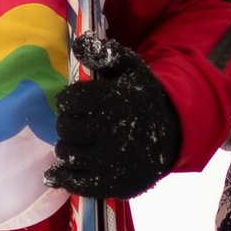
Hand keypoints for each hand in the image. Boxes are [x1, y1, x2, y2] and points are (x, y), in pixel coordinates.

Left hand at [47, 34, 182, 200]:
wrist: (171, 136)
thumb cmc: (142, 99)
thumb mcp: (130, 68)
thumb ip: (105, 53)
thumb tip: (79, 44)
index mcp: (117, 101)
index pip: (70, 100)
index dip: (68, 100)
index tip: (75, 102)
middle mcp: (114, 132)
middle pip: (65, 127)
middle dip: (67, 122)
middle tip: (77, 123)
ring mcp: (112, 162)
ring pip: (66, 153)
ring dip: (67, 146)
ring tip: (78, 141)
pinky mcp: (111, 185)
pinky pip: (73, 182)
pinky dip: (62, 175)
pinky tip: (59, 171)